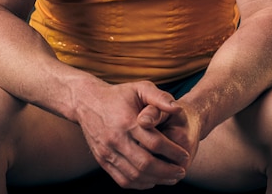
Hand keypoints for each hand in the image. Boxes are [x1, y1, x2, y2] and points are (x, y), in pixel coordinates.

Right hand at [74, 81, 189, 188]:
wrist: (86, 102)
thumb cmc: (119, 95)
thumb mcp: (140, 88)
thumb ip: (160, 97)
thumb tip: (178, 109)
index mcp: (127, 121)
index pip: (155, 143)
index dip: (173, 152)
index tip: (185, 155)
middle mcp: (116, 139)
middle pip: (145, 163)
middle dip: (167, 171)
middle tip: (181, 171)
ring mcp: (107, 152)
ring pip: (134, 175)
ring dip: (156, 180)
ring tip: (171, 178)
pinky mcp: (102, 160)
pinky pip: (122, 179)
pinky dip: (139, 184)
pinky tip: (152, 180)